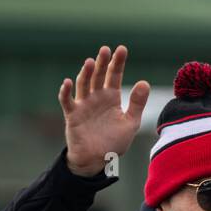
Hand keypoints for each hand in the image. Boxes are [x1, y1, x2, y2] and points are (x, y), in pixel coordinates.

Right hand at [58, 44, 150, 176]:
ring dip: (86, 73)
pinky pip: (67, 101)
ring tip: (90, 62)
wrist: (97, 161)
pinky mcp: (73, 115)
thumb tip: (144, 82)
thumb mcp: (130, 123)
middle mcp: (97, 97)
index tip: (122, 49)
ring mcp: (84, 104)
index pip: (114, 75)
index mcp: (111, 97)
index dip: (117, 62)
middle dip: (102, 63)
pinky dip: (65, 92)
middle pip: (99, 75)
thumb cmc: (114, 142)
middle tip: (105, 50)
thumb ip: (137, 104)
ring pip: (84, 84)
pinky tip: (67, 82)